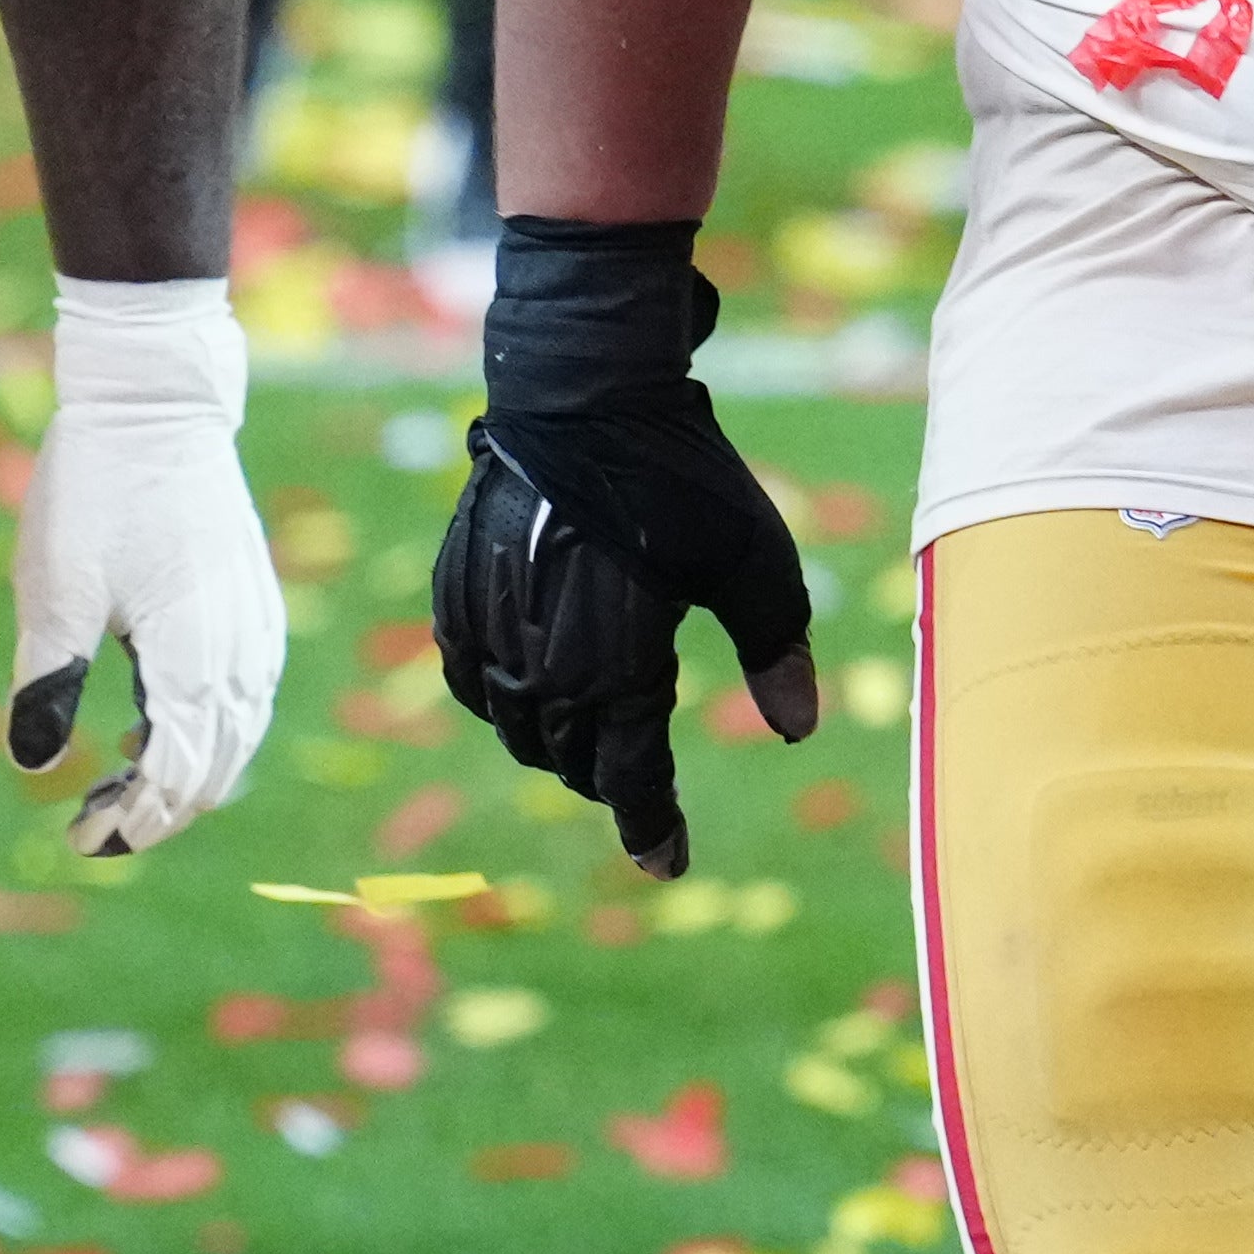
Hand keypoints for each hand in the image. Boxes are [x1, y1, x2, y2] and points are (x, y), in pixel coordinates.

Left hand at [5, 279, 288, 856]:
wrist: (156, 401)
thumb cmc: (96, 487)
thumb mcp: (54, 586)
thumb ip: (45, 682)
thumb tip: (31, 767)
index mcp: (193, 654)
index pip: (174, 775)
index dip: (131, 821)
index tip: (78, 839)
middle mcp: (240, 651)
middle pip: (213, 770)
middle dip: (156, 812)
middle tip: (89, 824)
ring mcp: (256, 627)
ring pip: (236, 737)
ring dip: (183, 776)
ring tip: (119, 785)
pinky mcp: (254, 605)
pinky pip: (246, 697)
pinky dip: (208, 733)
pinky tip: (157, 726)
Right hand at [432, 217, 819, 872]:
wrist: (580, 391)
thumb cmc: (681, 477)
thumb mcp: (756, 564)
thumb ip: (776, 652)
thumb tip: (798, 731)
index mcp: (615, 672)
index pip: (631, 783)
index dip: (653, 830)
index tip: (671, 862)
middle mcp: (541, 668)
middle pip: (572, 762)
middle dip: (609, 782)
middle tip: (641, 787)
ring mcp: (487, 630)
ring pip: (516, 727)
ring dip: (555, 745)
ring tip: (590, 739)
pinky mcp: (455, 591)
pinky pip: (469, 678)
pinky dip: (501, 700)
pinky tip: (526, 688)